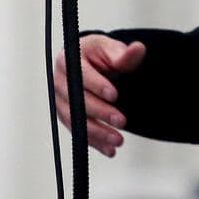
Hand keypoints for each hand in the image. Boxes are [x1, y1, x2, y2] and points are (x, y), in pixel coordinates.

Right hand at [54, 35, 145, 157]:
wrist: (93, 65)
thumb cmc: (99, 55)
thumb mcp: (112, 50)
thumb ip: (124, 54)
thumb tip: (138, 49)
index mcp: (69, 58)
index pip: (80, 73)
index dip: (97, 85)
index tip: (114, 95)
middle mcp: (60, 79)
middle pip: (76, 99)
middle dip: (100, 112)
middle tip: (121, 121)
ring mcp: (61, 99)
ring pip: (75, 119)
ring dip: (96, 132)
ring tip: (118, 140)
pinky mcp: (65, 115)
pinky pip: (77, 131)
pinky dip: (93, 142)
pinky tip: (109, 149)